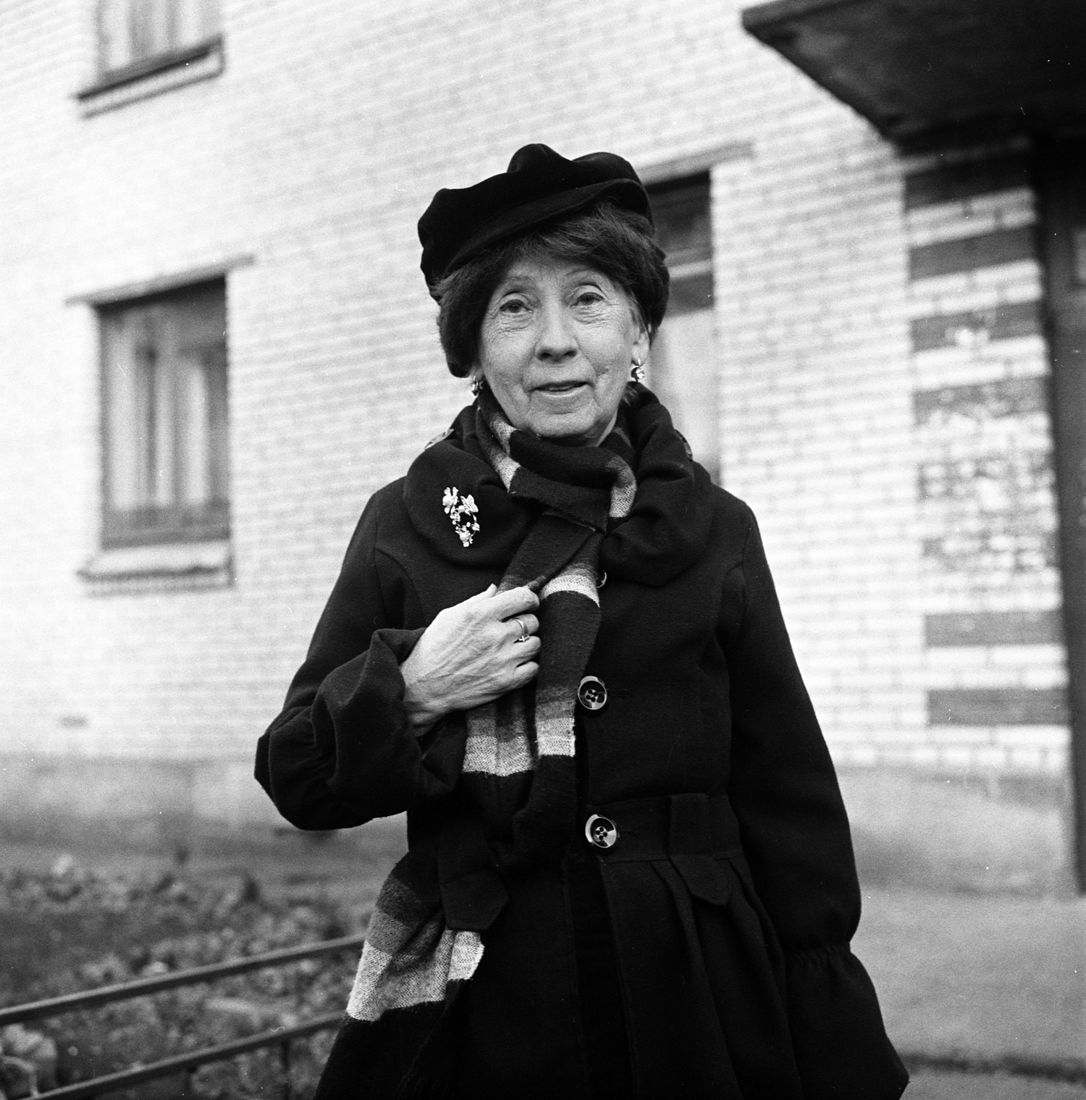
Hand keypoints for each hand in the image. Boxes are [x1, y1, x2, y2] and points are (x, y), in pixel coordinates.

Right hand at [400, 585, 540, 729]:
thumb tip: (496, 589)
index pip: (523, 597)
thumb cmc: (433, 648)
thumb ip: (476, 601)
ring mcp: (502, 659)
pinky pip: (534, 668)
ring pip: (536, 644)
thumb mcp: (449, 616)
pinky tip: (513, 665)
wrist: (422, 686)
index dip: (529, 599)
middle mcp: (494, 635)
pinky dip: (527, 666)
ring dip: (527, 645)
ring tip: (513, 648)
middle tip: (514, 629)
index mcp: (480, 614)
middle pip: (533, 621)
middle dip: (526, 622)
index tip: (527, 604)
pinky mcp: (506, 681)